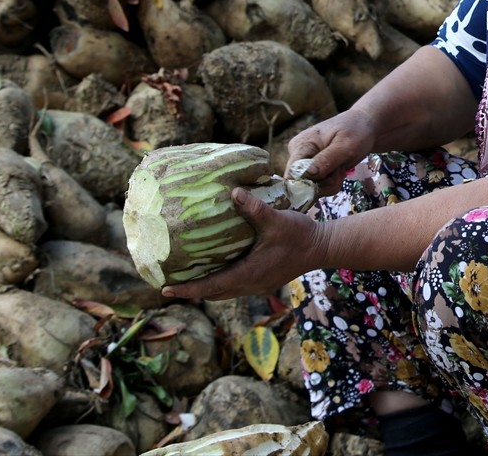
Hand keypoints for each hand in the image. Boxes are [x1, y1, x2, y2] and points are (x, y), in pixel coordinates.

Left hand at [161, 186, 328, 301]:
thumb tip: (233, 192)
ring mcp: (258, 285)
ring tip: (187, 279)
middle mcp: (250, 285)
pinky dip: (221, 283)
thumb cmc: (300, 235)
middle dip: (191, 291)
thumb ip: (254, 208)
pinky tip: (216, 270)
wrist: (323, 247)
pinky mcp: (264, 281)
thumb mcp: (276, 220)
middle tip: (169, 284)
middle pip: (214, 294)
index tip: (165, 289)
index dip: (187, 289)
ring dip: (206, 288)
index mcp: (248, 274)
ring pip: (225, 292)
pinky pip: (235, 287)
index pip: (210, 287)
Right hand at [285, 108, 375, 192]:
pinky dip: (331, 184)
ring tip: (341, 168)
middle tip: (341, 170)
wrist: (364, 127)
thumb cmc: (356, 132)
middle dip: (324, 184)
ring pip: (311, 188)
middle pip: (302, 184)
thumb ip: (326, 160)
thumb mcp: (345, 146)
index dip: (309, 183)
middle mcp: (297, 155)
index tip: (331, 177)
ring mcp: (304, 164)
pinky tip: (339, 171)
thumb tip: (307, 174)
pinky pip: (318, 187)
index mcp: (300, 145)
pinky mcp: (312, 171)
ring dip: (330, 184)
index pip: (292, 174)